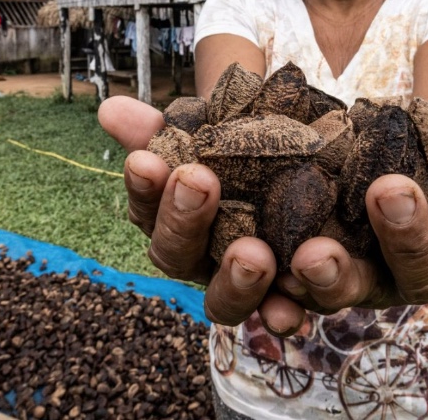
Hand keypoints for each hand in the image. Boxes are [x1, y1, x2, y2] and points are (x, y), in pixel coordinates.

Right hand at [98, 96, 280, 325]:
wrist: (317, 174)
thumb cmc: (253, 154)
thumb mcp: (221, 131)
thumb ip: (170, 126)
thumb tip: (110, 109)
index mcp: (174, 218)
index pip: (146, 207)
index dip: (144, 186)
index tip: (145, 159)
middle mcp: (200, 261)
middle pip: (176, 254)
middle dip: (185, 219)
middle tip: (199, 180)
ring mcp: (240, 288)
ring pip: (223, 300)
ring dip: (236, 279)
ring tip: (253, 253)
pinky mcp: (287, 303)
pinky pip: (281, 318)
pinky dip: (283, 315)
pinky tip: (292, 311)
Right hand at [99, 96, 427, 333]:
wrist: (393, 157)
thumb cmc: (299, 157)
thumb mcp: (244, 136)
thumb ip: (185, 130)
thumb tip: (111, 112)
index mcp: (242, 254)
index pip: (184, 256)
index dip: (174, 219)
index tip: (176, 170)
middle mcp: (301, 282)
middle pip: (251, 299)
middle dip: (243, 271)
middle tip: (248, 240)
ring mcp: (378, 276)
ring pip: (368, 287)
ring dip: (374, 247)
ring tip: (382, 191)